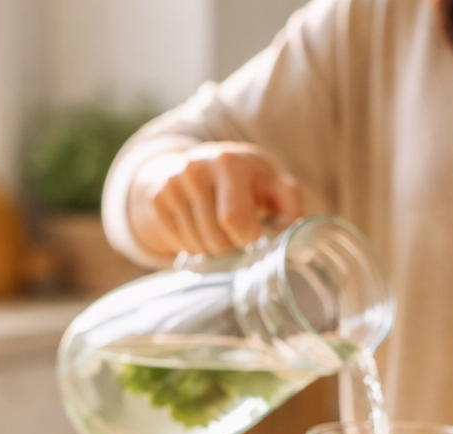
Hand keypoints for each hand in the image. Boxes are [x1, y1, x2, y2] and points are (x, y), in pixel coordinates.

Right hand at [129, 142, 303, 257]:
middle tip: (237, 236)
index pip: (232, 220)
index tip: (254, 234)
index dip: (247, 238)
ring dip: (213, 250)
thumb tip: (294, 238)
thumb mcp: (275, 183)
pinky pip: (178, 244)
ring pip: (196, 247)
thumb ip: (290, 206)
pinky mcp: (157, 200)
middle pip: (214, 240)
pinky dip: (194, 247)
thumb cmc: (249, 180)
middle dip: (231, 248)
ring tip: (220, 230)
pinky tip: (202, 229)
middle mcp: (195, 170)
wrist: (203, 163)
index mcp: (229, 163)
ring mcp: (172, 185)